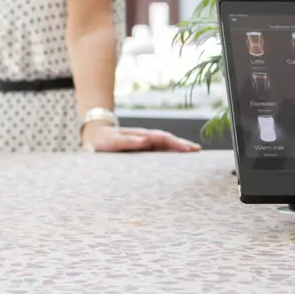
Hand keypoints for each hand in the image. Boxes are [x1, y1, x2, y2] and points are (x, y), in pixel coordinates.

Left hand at [81, 122, 200, 152]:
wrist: (96, 137)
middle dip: (183, 144)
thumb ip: (128, 141)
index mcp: (141, 136)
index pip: (163, 138)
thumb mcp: (113, 142)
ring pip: (166, 145)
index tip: (187, 150)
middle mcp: (146, 138)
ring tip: (194, 153)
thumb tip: (146, 140)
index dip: (176, 143)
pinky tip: (178, 158)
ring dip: (180, 148)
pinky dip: (171, 152)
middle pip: (169, 140)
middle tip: (198, 151)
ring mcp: (146, 142)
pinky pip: (160, 150)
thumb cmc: (103, 141)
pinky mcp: (143, 148)